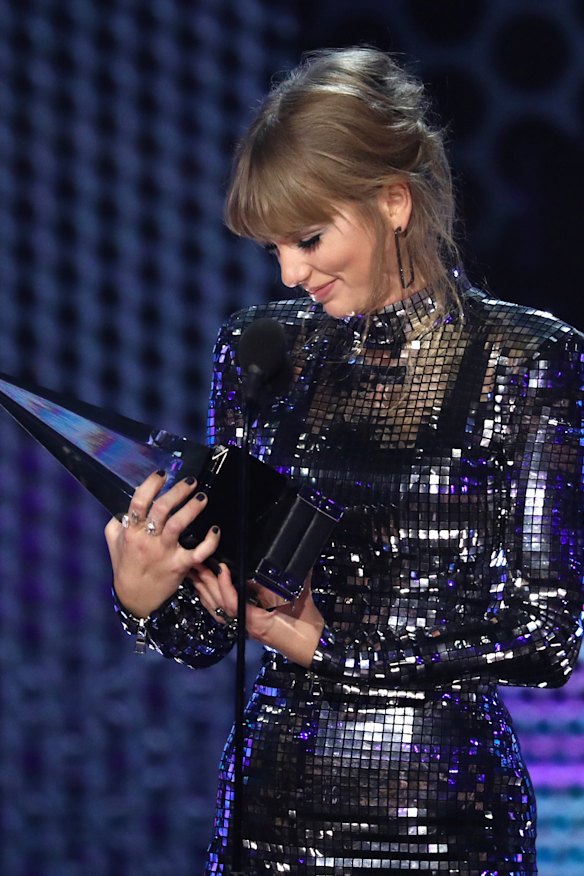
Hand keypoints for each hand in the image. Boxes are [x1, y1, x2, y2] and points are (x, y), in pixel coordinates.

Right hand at [104, 470, 220, 617]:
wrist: (135, 599)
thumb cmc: (126, 568)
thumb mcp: (113, 544)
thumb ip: (116, 525)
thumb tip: (124, 510)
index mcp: (132, 532)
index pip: (139, 502)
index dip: (151, 485)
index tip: (162, 474)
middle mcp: (148, 540)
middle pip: (161, 509)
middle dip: (177, 492)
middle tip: (191, 481)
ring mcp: (164, 552)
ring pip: (178, 525)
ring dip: (192, 508)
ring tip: (202, 497)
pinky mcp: (180, 565)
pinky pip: (198, 552)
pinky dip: (210, 541)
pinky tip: (215, 529)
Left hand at [193, 566, 324, 667]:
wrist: (312, 647)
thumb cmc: (306, 626)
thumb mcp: (297, 600)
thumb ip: (286, 581)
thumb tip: (280, 561)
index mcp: (256, 621)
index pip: (232, 603)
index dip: (224, 585)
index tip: (222, 567)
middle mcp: (245, 625)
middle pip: (219, 605)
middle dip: (207, 584)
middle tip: (197, 563)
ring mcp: (244, 627)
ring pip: (217, 611)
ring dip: (205, 592)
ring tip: (196, 574)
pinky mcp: (247, 627)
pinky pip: (223, 615)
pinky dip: (212, 602)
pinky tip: (207, 592)